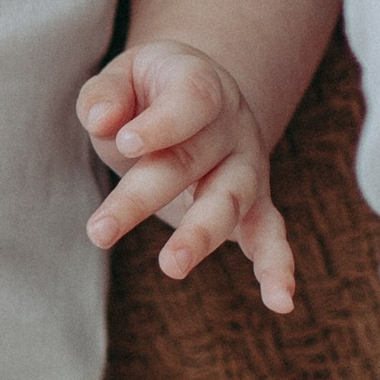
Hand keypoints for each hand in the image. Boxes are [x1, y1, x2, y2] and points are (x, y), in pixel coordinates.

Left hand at [77, 39, 295, 311]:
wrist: (200, 98)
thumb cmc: (149, 92)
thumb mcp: (124, 77)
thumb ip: (106, 95)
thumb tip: (100, 119)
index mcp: (200, 87)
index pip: (189, 102)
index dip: (161, 123)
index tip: (126, 143)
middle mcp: (232, 127)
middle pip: (189, 162)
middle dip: (142, 197)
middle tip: (99, 232)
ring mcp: (247, 169)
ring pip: (228, 203)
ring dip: (199, 236)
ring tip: (171, 266)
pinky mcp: (256, 206)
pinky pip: (271, 237)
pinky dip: (277, 268)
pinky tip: (280, 302)